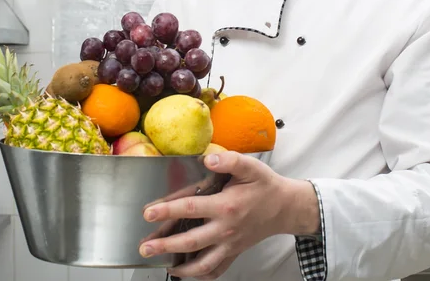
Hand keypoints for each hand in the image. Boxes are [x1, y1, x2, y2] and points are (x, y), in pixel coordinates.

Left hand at [138, 151, 319, 279]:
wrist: (285, 207)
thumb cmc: (265, 185)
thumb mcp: (250, 166)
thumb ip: (228, 160)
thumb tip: (206, 159)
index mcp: (227, 206)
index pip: (191, 209)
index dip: (168, 210)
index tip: (149, 213)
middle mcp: (226, 229)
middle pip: (190, 241)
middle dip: (165, 246)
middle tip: (144, 247)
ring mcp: (230, 245)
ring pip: (202, 263)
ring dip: (180, 268)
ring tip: (162, 265)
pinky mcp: (234, 252)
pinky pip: (216, 270)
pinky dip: (200, 275)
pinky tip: (186, 273)